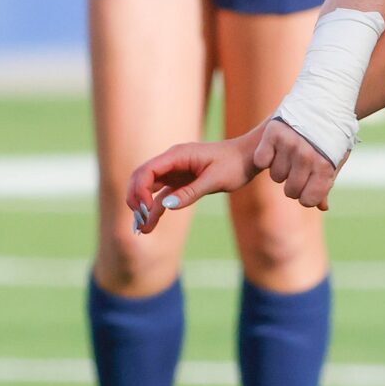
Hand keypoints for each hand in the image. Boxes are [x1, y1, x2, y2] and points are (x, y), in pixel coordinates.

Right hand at [126, 129, 265, 232]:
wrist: (249, 157)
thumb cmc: (235, 164)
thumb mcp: (215, 180)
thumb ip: (191, 192)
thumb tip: (167, 206)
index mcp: (177, 156)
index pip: (147, 171)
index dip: (139, 190)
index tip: (144, 210)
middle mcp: (172, 162)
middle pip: (141, 178)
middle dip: (136, 199)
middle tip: (139, 221)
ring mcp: (175, 171)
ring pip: (149, 188)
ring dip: (143, 207)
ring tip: (141, 230)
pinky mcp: (180, 181)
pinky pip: (162, 195)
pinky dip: (155, 209)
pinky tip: (149, 225)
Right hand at [254, 116, 339, 208]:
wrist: (324, 101)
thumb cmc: (330, 135)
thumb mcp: (335, 159)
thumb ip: (326, 184)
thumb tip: (323, 207)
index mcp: (324, 165)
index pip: (308, 201)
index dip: (307, 196)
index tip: (309, 186)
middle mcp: (306, 156)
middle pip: (290, 191)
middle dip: (294, 184)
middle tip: (299, 169)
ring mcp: (289, 144)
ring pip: (276, 176)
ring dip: (280, 169)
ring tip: (290, 154)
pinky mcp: (273, 133)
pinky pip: (261, 160)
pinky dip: (266, 157)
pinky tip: (275, 148)